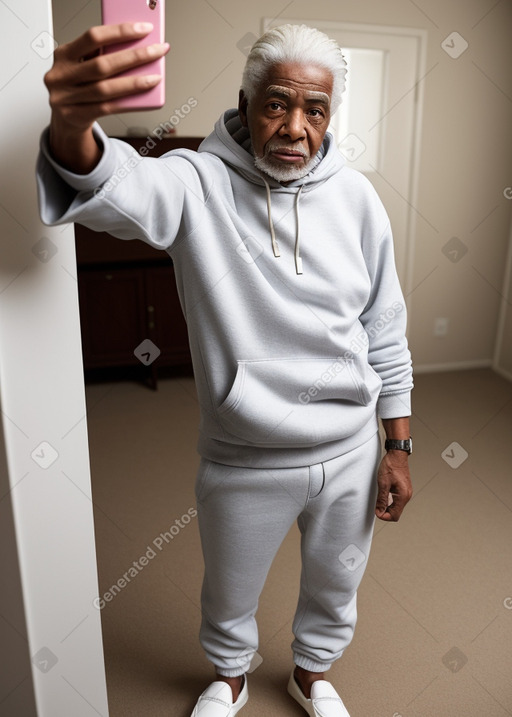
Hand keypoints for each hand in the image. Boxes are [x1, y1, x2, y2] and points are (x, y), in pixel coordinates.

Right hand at [43, 23, 168, 171]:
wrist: (63, 118)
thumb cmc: (77, 85)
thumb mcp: (82, 64)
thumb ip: (100, 55)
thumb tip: (135, 47)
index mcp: (63, 55)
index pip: (93, 37)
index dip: (120, 32)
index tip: (144, 29)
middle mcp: (61, 75)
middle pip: (102, 64)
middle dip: (134, 56)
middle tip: (157, 51)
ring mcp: (65, 97)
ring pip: (105, 89)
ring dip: (134, 82)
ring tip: (155, 77)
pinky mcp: (74, 116)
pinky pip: (106, 108)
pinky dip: (126, 101)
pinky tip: (141, 96)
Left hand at [375, 450, 411, 521]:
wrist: (397, 455)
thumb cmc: (391, 466)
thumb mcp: (383, 483)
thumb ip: (381, 499)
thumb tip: (379, 511)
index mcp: (403, 496)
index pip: (395, 516)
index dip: (384, 516)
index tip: (376, 511)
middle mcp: (407, 496)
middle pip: (396, 512)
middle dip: (385, 512)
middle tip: (376, 506)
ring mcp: (406, 492)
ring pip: (396, 507)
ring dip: (387, 506)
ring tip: (379, 500)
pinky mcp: (404, 489)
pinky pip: (397, 500)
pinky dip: (390, 501)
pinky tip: (383, 496)